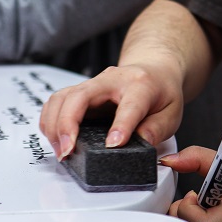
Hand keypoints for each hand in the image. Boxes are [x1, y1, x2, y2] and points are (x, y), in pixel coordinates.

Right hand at [38, 63, 184, 160]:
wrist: (153, 70)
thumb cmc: (161, 92)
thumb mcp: (172, 112)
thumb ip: (157, 129)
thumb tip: (140, 144)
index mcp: (140, 85)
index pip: (128, 105)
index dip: (120, 126)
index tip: (112, 146)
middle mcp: (111, 80)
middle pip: (80, 96)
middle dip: (68, 124)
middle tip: (68, 151)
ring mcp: (92, 84)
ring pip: (62, 97)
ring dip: (55, 125)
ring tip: (61, 151)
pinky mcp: (79, 92)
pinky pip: (56, 102)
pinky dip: (50, 121)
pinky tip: (56, 139)